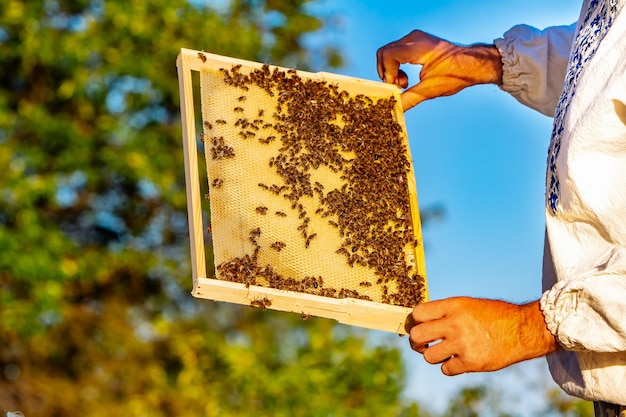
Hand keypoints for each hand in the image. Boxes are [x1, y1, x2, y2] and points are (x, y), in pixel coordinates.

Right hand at [376, 30, 503, 109]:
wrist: (473, 64)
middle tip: (397, 86)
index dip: (387, 74)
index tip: (396, 87)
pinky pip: (396, 52)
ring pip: (388, 52)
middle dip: (387, 72)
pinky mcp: (416, 42)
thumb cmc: (456, 73)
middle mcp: (414, 38)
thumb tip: (394, 108)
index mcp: (418, 47)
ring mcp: (414, 38)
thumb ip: (408, 99)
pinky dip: (397, 66)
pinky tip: (407, 78)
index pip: (388, 55)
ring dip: (391, 70)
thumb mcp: (429, 90)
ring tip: (404, 83)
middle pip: (384, 53)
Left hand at [407, 297, 559, 375]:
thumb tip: (419, 320)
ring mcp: (462, 344)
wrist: (522, 330)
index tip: (419, 326)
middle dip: (417, 341)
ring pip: (428, 356)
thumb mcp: (468, 305)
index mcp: (453, 306)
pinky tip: (458, 360)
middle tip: (423, 343)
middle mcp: (455, 324)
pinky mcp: (471, 362)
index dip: (415, 321)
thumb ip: (445, 311)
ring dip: (433, 355)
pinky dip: (450, 367)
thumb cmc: (493, 316)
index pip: (418, 313)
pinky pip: (446, 369)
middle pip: (417, 335)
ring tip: (442, 352)